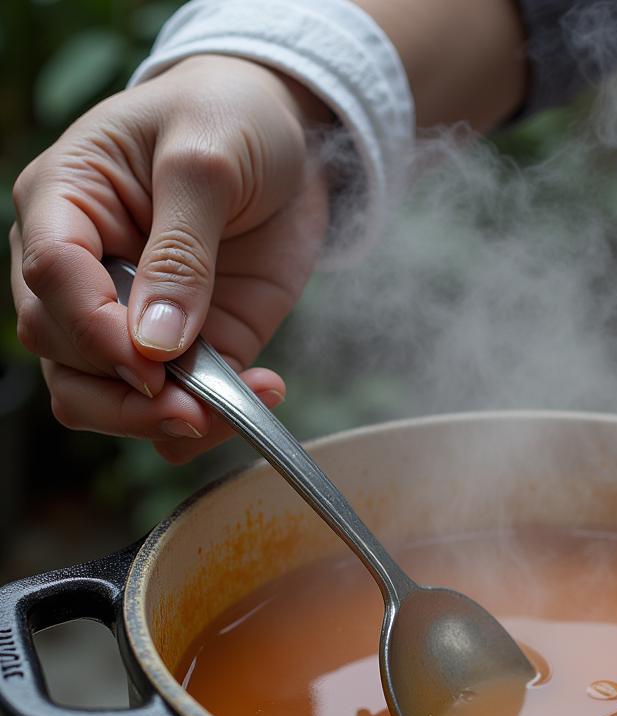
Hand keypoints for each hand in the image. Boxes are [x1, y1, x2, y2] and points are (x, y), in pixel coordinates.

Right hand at [11, 54, 330, 462]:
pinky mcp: (190, 347)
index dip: (96, 333)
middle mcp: (85, 272)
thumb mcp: (208, 159)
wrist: (291, 139)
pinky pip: (176, 406)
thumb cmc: (232, 118)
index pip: (52, 283)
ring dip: (157, 423)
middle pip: (64, 359)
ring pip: (103, 398)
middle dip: (123, 397)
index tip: (153, 363)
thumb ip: (181, 249)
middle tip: (194, 409)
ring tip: (231, 412)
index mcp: (64, 205)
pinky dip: (206, 422)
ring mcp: (135, 317)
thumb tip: (155, 342)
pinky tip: (260, 397)